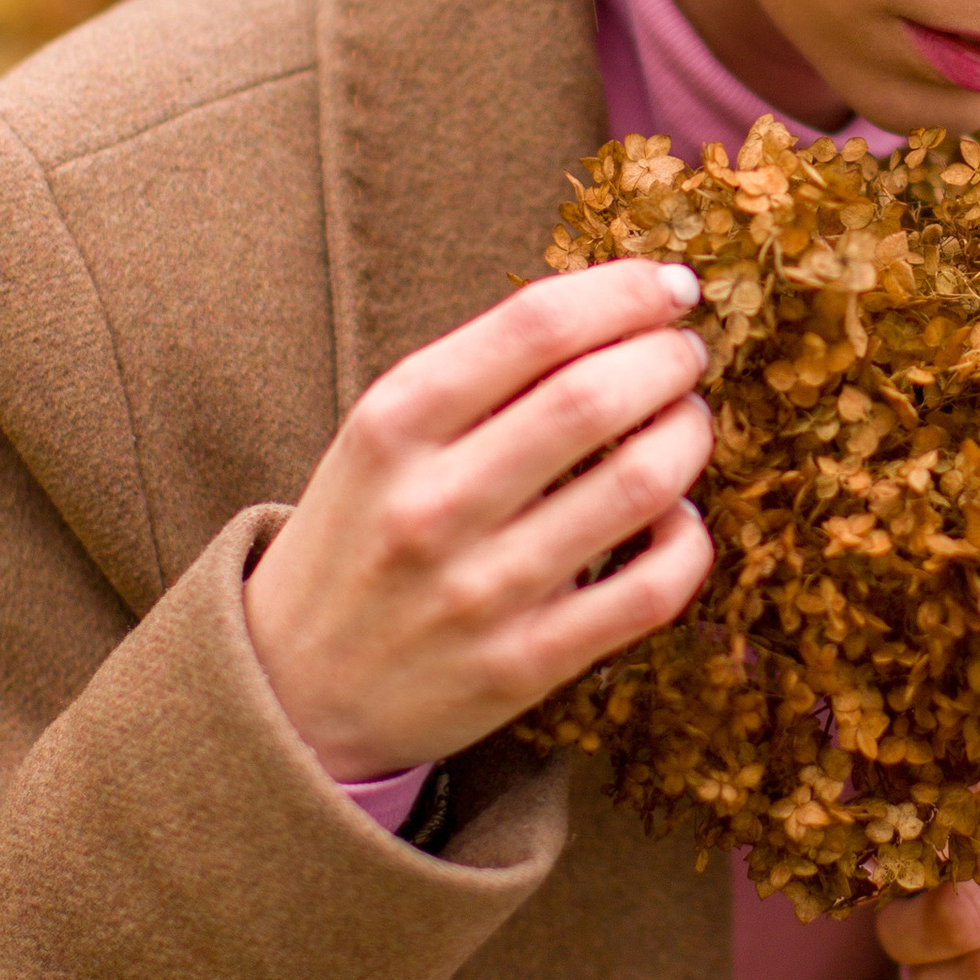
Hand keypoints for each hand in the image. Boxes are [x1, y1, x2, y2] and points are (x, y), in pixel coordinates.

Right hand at [245, 262, 713, 780]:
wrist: (292, 693)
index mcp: (394, 425)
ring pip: (637, 486)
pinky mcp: (525, 665)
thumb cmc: (358, 537)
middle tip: (684, 352)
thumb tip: (618, 308)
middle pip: (593, 397)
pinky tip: (675, 517)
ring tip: (685, 421)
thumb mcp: (380, 437)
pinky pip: (651, 588)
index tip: (670, 286)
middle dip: (667, 357)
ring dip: (687, 436)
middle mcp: (434, 504)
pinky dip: (688, 539)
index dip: (624, 292)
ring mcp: (481, 590)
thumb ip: (480, 374)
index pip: (535, 324)